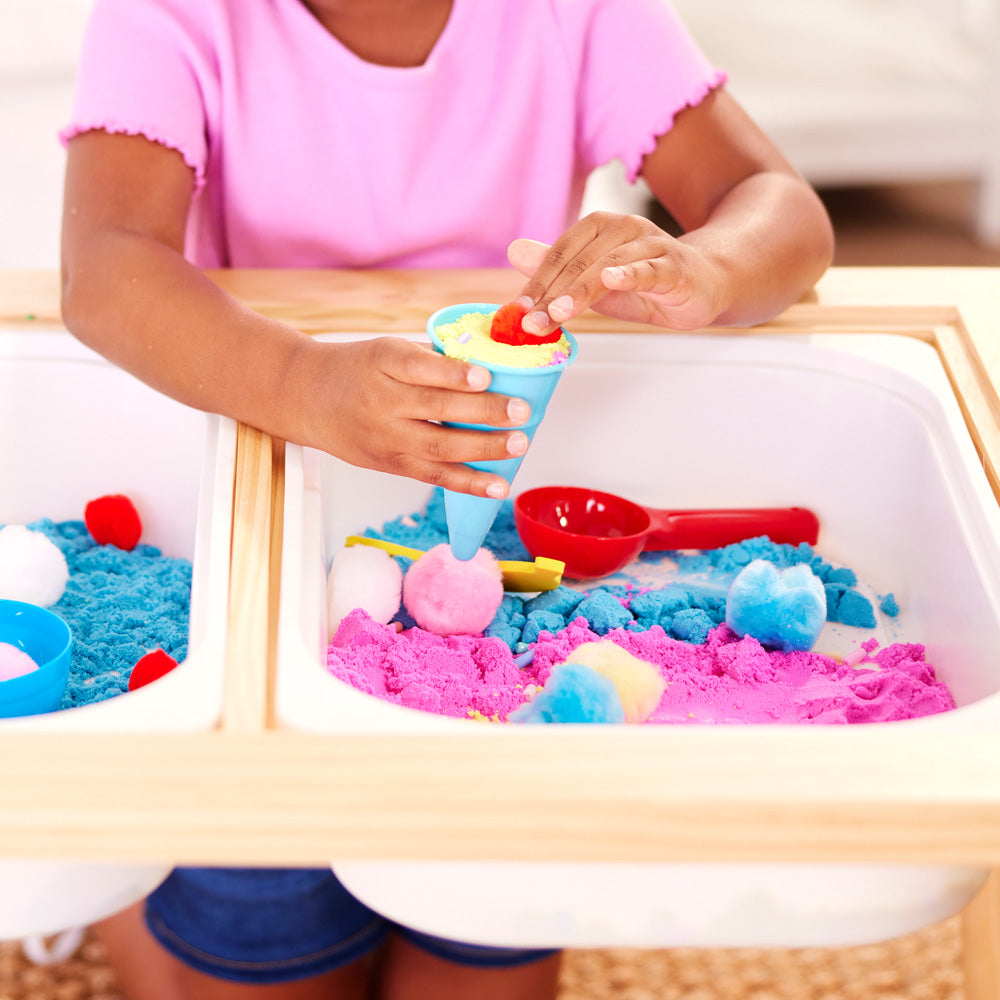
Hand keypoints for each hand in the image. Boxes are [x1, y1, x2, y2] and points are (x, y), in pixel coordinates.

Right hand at [289, 336, 531, 497]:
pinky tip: (497, 486)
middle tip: (522, 411)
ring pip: (439, 449)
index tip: (486, 376)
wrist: (307, 397)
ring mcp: (385, 438)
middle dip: (484, 413)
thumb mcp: (386, 349)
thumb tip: (491, 367)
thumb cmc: (357, 368)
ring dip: (484, 450)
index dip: (453, 375)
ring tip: (519, 445)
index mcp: (382, 362)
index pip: (420, 369)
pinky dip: (467, 483)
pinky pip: (433, 476)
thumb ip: (431, 360)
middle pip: (436, 411)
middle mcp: (381, 402)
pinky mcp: (389, 465)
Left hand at [507, 211, 730, 334]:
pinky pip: (650, 268)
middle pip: (580, 261)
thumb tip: (515, 251)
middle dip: (552, 294)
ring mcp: (651, 244)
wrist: (703, 285)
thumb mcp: (594, 280)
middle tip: (532, 322)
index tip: (518, 311)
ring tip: (559, 312)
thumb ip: (557, 269)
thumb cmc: (647, 284)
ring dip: (581, 291)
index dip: (537, 283)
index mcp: (599, 228)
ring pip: (609, 266)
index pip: (561, 254)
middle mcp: (624, 228)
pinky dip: (631, 273)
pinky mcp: (675, 265)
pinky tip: (614, 280)